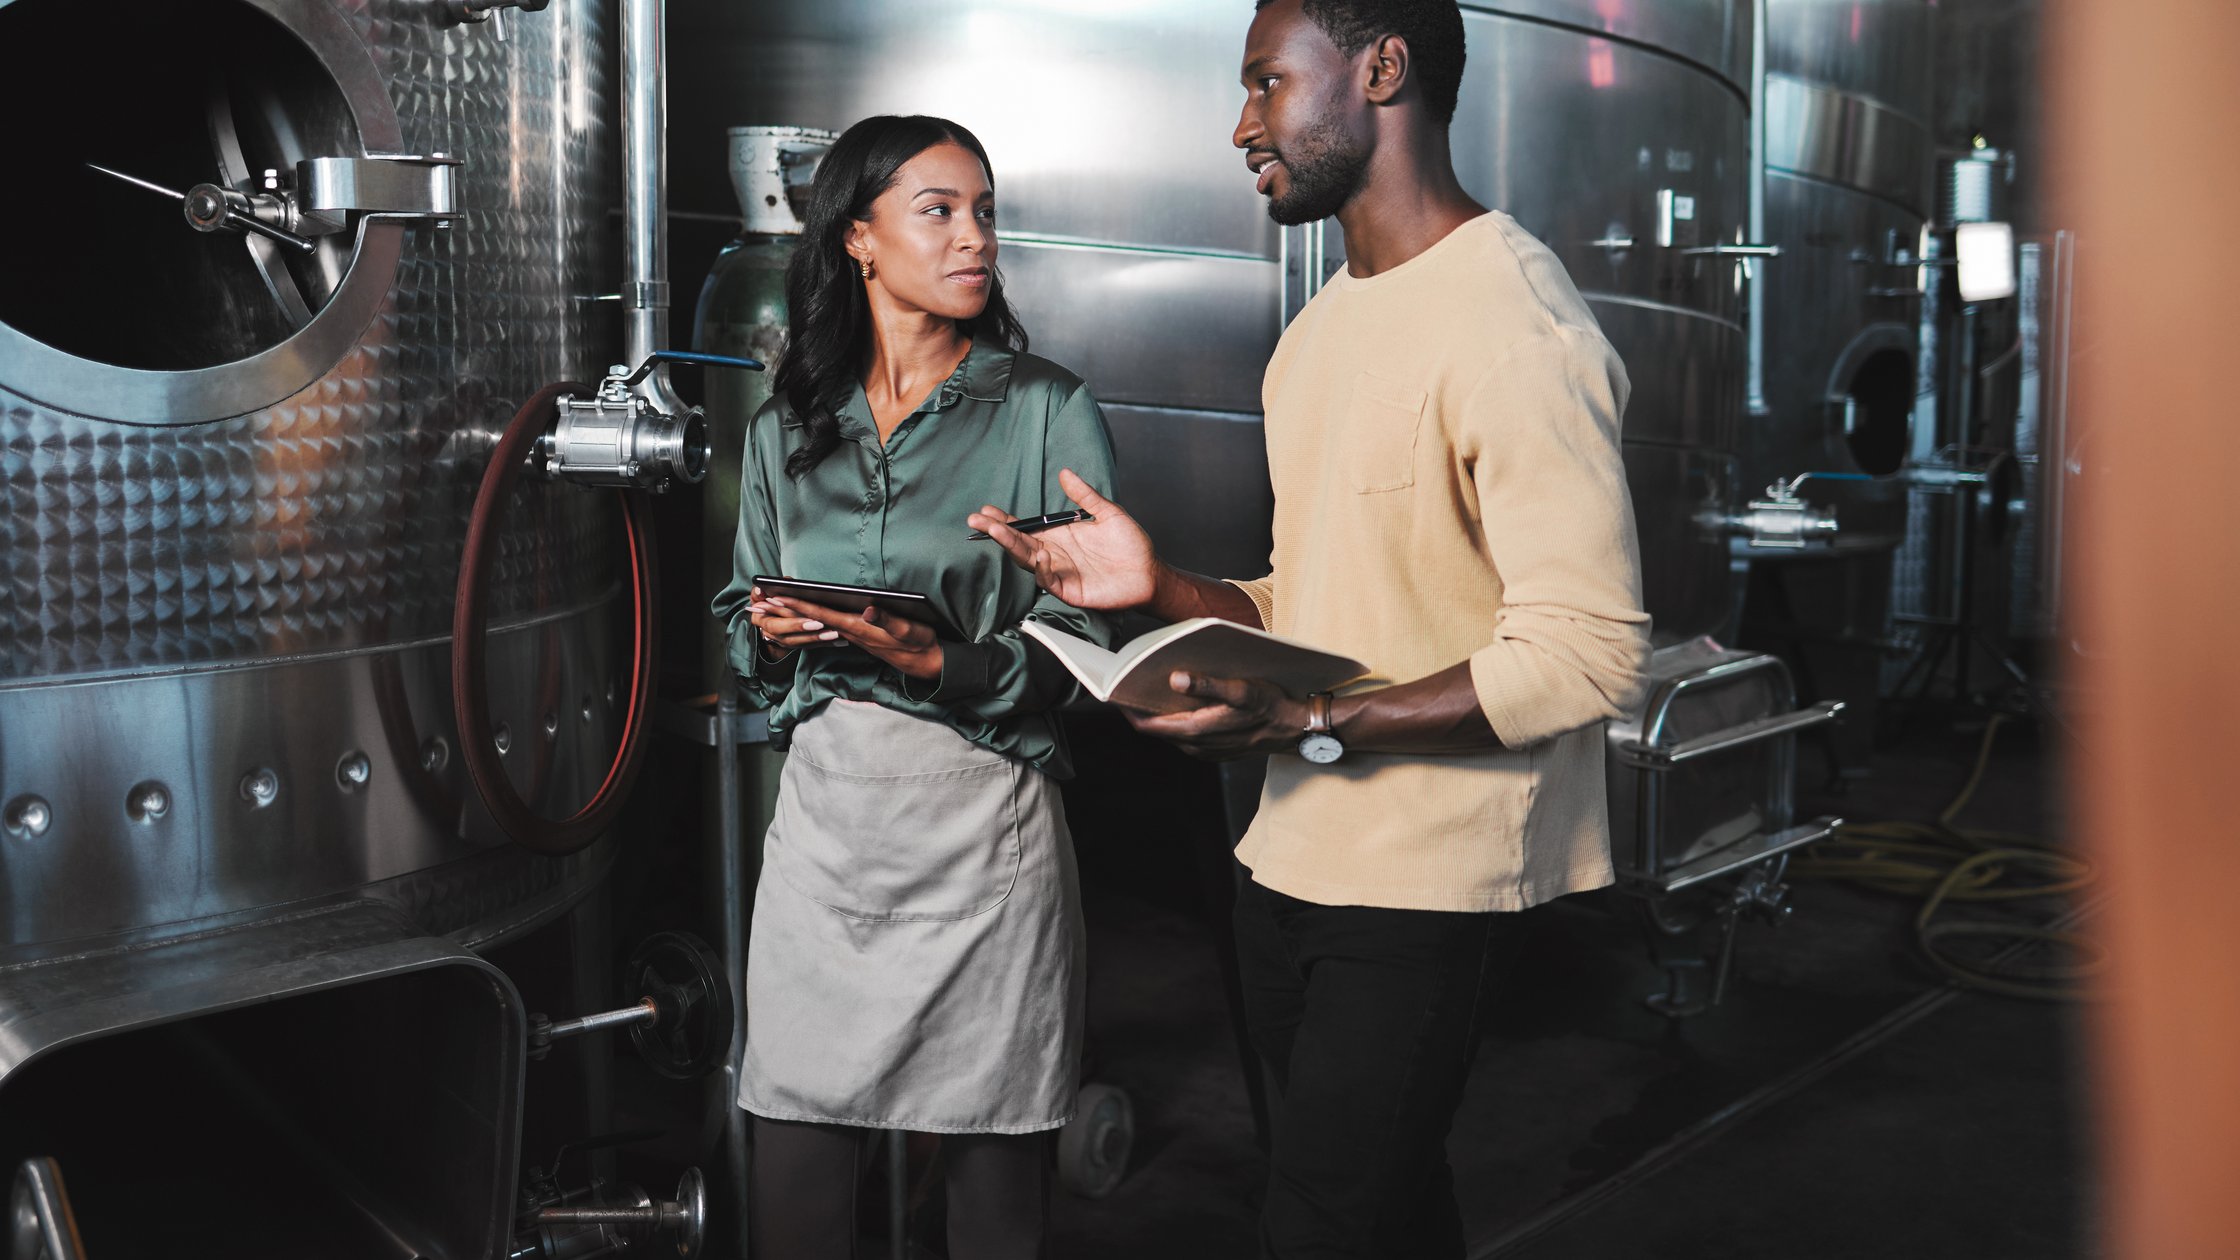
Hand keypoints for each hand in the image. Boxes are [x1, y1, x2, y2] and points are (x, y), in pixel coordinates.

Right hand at [747, 586, 832, 659]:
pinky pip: (811, 646)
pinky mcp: (795, 644)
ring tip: (834, 634)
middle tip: (820, 624)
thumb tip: (769, 587)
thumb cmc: (767, 596)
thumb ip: (770, 587)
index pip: (774, 624)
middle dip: (805, 630)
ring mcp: (782, 641)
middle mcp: (769, 634)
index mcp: (760, 620)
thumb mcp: (764, 590)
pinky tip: (840, 642)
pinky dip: (825, 644)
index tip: (809, 618)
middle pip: (787, 637)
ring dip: (818, 639)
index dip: (791, 622)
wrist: (767, 614)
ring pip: (801, 643)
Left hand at [764, 595, 944, 680]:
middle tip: (756, 604)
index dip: (798, 605)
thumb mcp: (909, 630)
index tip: (777, 596)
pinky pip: (824, 625)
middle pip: (810, 619)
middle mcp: (849, 632)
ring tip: (770, 606)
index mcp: (858, 628)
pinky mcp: (855, 635)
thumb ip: (887, 621)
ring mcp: (850, 635)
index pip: (821, 614)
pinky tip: (800, 613)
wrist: (926, 664)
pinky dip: (808, 617)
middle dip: (784, 611)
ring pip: (814, 622)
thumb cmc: (919, 643)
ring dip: (791, 615)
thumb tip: (867, 611)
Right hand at [967, 469, 1159, 611]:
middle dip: (996, 531)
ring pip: (1027, 560)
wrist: (1150, 573)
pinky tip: (1037, 554)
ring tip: (996, 531)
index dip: (1005, 520)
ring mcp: (1060, 572)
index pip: (1025, 527)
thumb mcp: (1107, 513)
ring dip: (1011, 546)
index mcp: (1059, 536)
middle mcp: (1054, 554)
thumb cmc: (1131, 545)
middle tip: (977, 520)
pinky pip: (1048, 580)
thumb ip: (1084, 495)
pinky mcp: (1069, 590)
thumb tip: (1064, 473)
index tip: (987, 510)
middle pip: (1019, 543)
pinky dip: (1040, 568)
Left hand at [1123, 672, 1309, 760]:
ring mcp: (1205, 750)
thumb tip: (1175, 680)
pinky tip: (1185, 701)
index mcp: (1196, 731)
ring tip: (1156, 687)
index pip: (1148, 726)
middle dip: (1144, 707)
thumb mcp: (1241, 690)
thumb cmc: (1271, 707)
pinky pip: (1187, 734)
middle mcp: (1196, 746)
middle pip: (1157, 728)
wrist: (1297, 729)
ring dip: (1163, 713)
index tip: (1116, 690)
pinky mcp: (1215, 748)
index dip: (1129, 709)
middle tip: (1134, 682)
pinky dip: (1180, 718)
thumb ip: (1207, 685)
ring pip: (1172, 731)